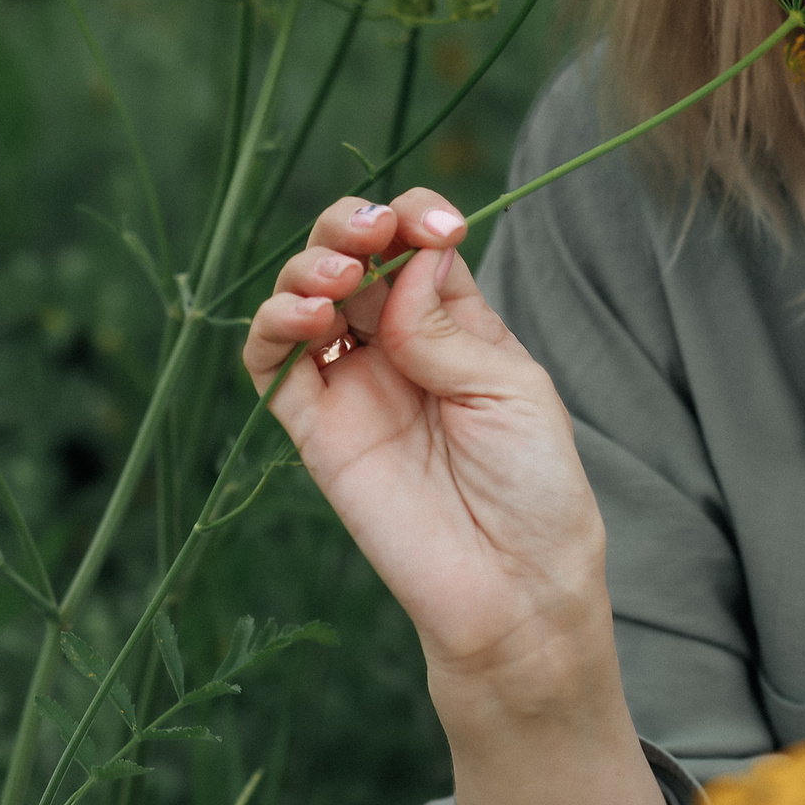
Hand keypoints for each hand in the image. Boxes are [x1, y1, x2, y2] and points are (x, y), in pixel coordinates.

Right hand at [242, 190, 611, 697]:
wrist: (512, 587)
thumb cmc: (533, 486)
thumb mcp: (509, 389)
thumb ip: (445, 329)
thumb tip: (407, 261)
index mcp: (457, 324)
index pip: (417, 245)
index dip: (416, 217)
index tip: (437, 227)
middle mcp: (397, 345)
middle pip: (351, 256)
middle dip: (350, 224)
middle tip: (368, 238)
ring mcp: (353, 386)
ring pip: (302, 297)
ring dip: (308, 266)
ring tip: (338, 281)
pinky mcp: (315, 431)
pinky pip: (270, 366)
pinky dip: (274, 326)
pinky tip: (307, 318)